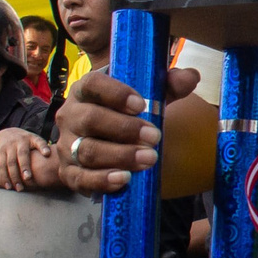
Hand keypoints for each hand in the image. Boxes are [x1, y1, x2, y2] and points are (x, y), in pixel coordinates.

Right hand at [0, 126, 49, 190]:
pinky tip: (9, 186)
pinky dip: (5, 177)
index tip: (47, 154)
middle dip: (25, 167)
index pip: (38, 142)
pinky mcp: (2, 152)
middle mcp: (20, 141)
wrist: (7, 134)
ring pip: (11, 162)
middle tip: (29, 178)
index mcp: (32, 139)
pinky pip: (2, 166)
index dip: (43, 147)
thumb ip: (47, 150)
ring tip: (19, 188)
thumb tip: (65, 162)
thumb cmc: (28, 142)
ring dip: (14, 176)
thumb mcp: (37, 142)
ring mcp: (10, 146)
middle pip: (22, 155)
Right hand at [50, 66, 197, 194]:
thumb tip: (190, 77)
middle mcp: (71, 116)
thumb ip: (167, 86)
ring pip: (88, 151)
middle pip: (90, 119)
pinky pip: (82, 178)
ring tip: (149, 159)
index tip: (141, 105)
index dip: (115, 93)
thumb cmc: (124, 115)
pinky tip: (124, 179)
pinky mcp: (69, 173)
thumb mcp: (145, 98)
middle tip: (155, 137)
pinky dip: (102, 180)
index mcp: (85, 91)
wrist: (102, 144)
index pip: (93, 84)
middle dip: (124, 129)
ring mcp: (66, 145)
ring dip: (120, 156)